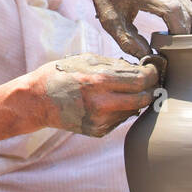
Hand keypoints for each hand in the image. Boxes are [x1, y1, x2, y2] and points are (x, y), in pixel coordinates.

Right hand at [32, 54, 159, 136]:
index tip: (153, 69)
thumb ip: (116, 65)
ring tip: (124, 88)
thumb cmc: (61, 75)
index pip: (141, 80)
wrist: (38, 101)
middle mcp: (101, 104)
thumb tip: (142, 68)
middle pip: (144, 98)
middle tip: (150, 80)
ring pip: (134, 109)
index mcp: (98, 82)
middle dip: (151, 88)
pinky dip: (122, 109)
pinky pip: (121, 119)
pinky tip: (109, 101)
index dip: (152, 73)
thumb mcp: (87, 60)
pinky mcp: (99, 131)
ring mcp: (100, 121)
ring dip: (136, 98)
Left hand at [74, 0, 191, 58]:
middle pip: (188, 14)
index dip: (177, 33)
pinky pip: (187, 6)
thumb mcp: (110, 20)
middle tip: (175, 55)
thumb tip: (147, 56)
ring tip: (176, 47)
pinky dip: (186, 22)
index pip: (174, 12)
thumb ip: (127, 40)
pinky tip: (175, 35)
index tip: (171, 50)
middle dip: (185, 37)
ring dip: (188, 30)